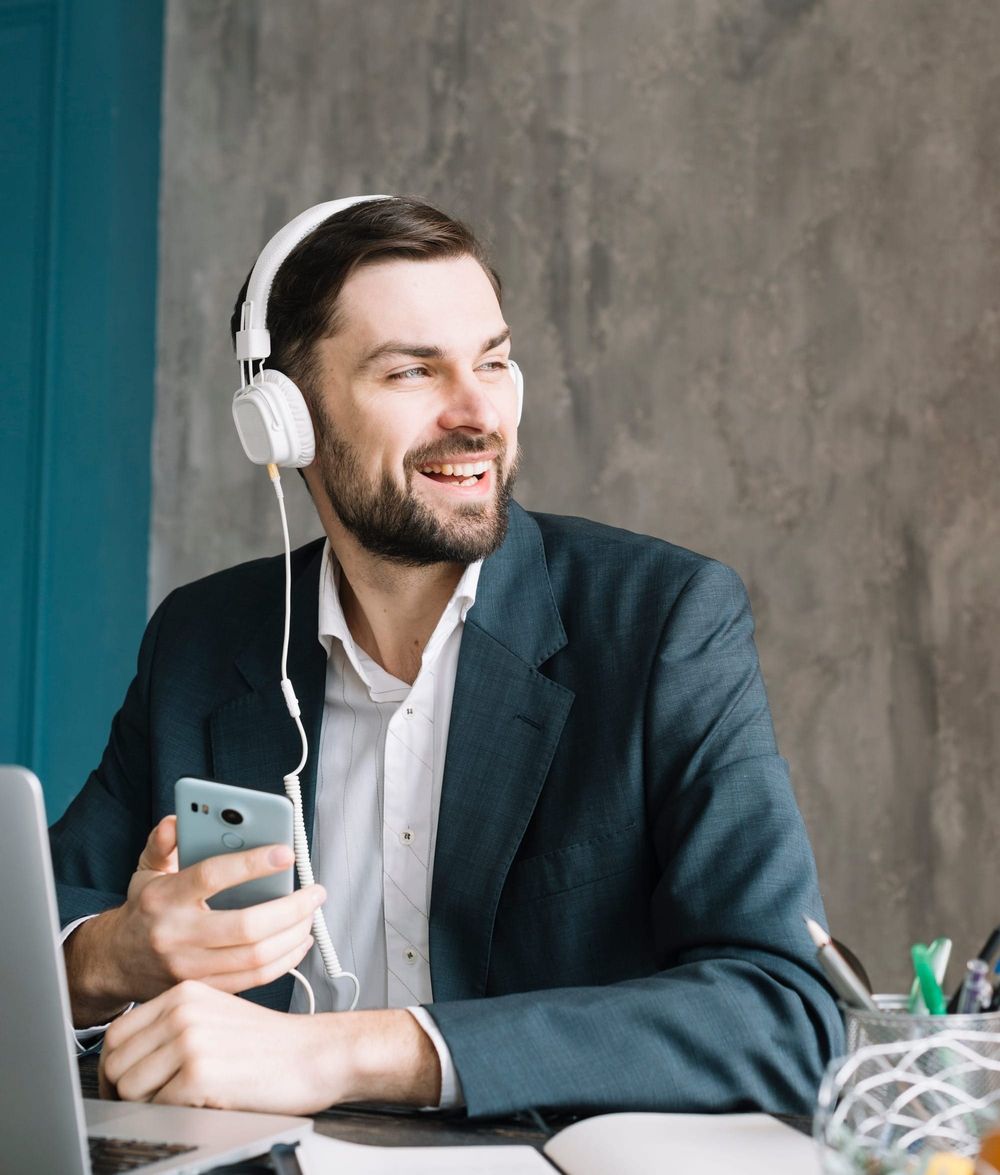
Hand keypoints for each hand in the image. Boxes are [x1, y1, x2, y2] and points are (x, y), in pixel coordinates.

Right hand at [64, 817, 324, 1024]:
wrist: (117, 962)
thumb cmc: (145, 908)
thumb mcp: (147, 869)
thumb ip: (163, 843)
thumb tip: (176, 820)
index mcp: (165, 898)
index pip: (213, 876)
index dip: (253, 863)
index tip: (287, 852)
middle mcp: (177, 935)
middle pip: (245, 926)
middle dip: (291, 908)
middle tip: (316, 892)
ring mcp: (190, 968)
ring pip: (255, 957)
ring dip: (293, 935)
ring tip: (312, 915)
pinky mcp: (204, 990)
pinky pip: (253, 980)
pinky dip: (284, 961)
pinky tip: (298, 941)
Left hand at [98, 981, 441, 1112]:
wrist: (316, 1055)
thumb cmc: (270, 1044)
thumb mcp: (217, 1016)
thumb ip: (174, 1027)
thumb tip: (128, 1061)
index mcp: (183, 994)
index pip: (117, 1033)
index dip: (113, 1068)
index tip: (121, 1087)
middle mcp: (182, 1012)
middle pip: (116, 1063)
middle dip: (123, 1093)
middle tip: (144, 1107)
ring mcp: (190, 1040)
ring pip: (129, 1088)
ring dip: (146, 1106)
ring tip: (176, 1106)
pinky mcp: (200, 1073)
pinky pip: (157, 1108)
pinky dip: (171, 1117)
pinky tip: (198, 1107)